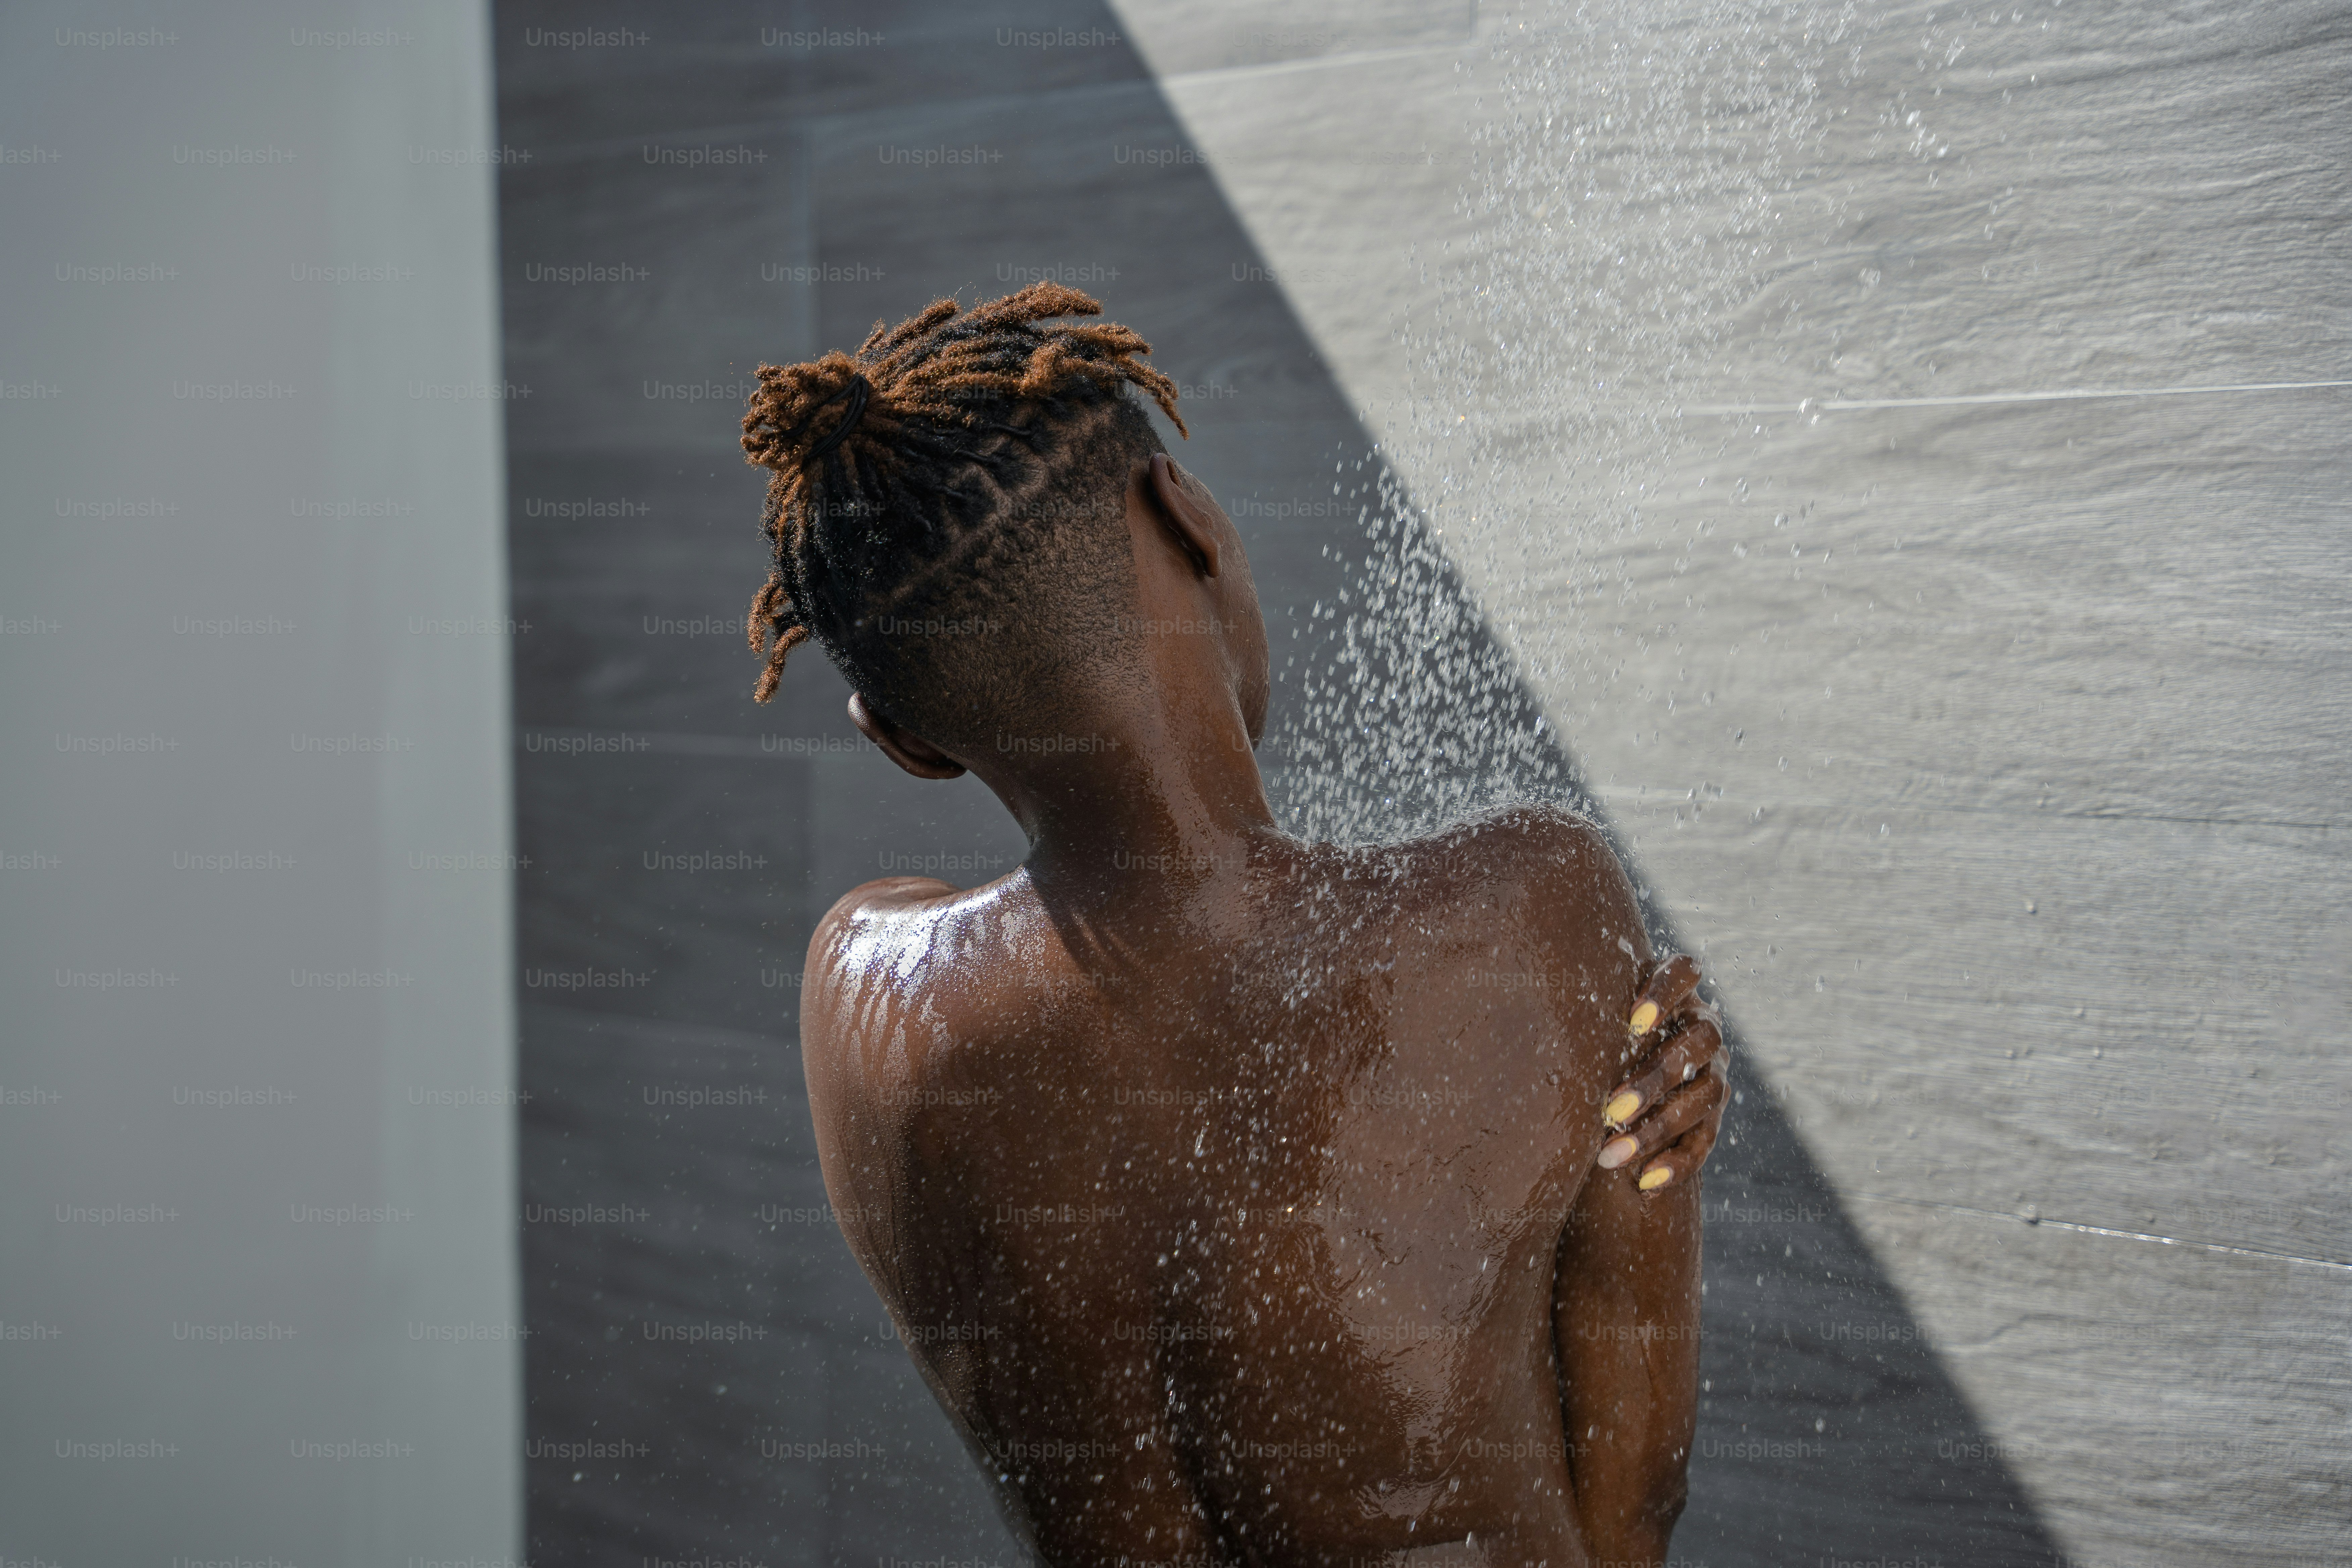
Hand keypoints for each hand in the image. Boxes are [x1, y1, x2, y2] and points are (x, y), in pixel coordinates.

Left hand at [1595, 952, 1728, 1196]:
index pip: (1685, 972)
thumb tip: (1522, 1001)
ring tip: (1610, 1155)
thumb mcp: (1587, 1028)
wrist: (1608, 1100)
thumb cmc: (1585, 1046)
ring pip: (1703, 1095)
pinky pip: (1704, 1141)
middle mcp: (1701, 1029)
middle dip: (1655, 1078)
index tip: (1633, 1022)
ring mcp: (1713, 1072)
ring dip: (1658, 1128)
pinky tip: (1646, 1181)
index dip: (1666, 992)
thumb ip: (1580, 1014)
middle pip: (1698, 1042)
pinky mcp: (1711, 1117)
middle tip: (1611, 1110)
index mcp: (1673, 994)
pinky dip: (1677, 1162)